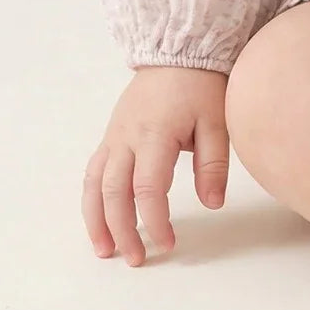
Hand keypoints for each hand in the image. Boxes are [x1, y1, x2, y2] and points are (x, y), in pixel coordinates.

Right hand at [82, 67, 229, 265]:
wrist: (179, 51)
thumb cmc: (202, 86)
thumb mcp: (218, 121)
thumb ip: (213, 163)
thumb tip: (213, 204)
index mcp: (155, 135)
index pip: (148, 189)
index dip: (155, 221)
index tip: (167, 243)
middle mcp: (127, 138)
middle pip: (114, 193)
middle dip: (123, 230)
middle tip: (137, 258)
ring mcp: (114, 136)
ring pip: (94, 185)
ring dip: (97, 221)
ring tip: (105, 250)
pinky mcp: (111, 135)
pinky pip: (93, 171)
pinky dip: (91, 199)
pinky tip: (98, 220)